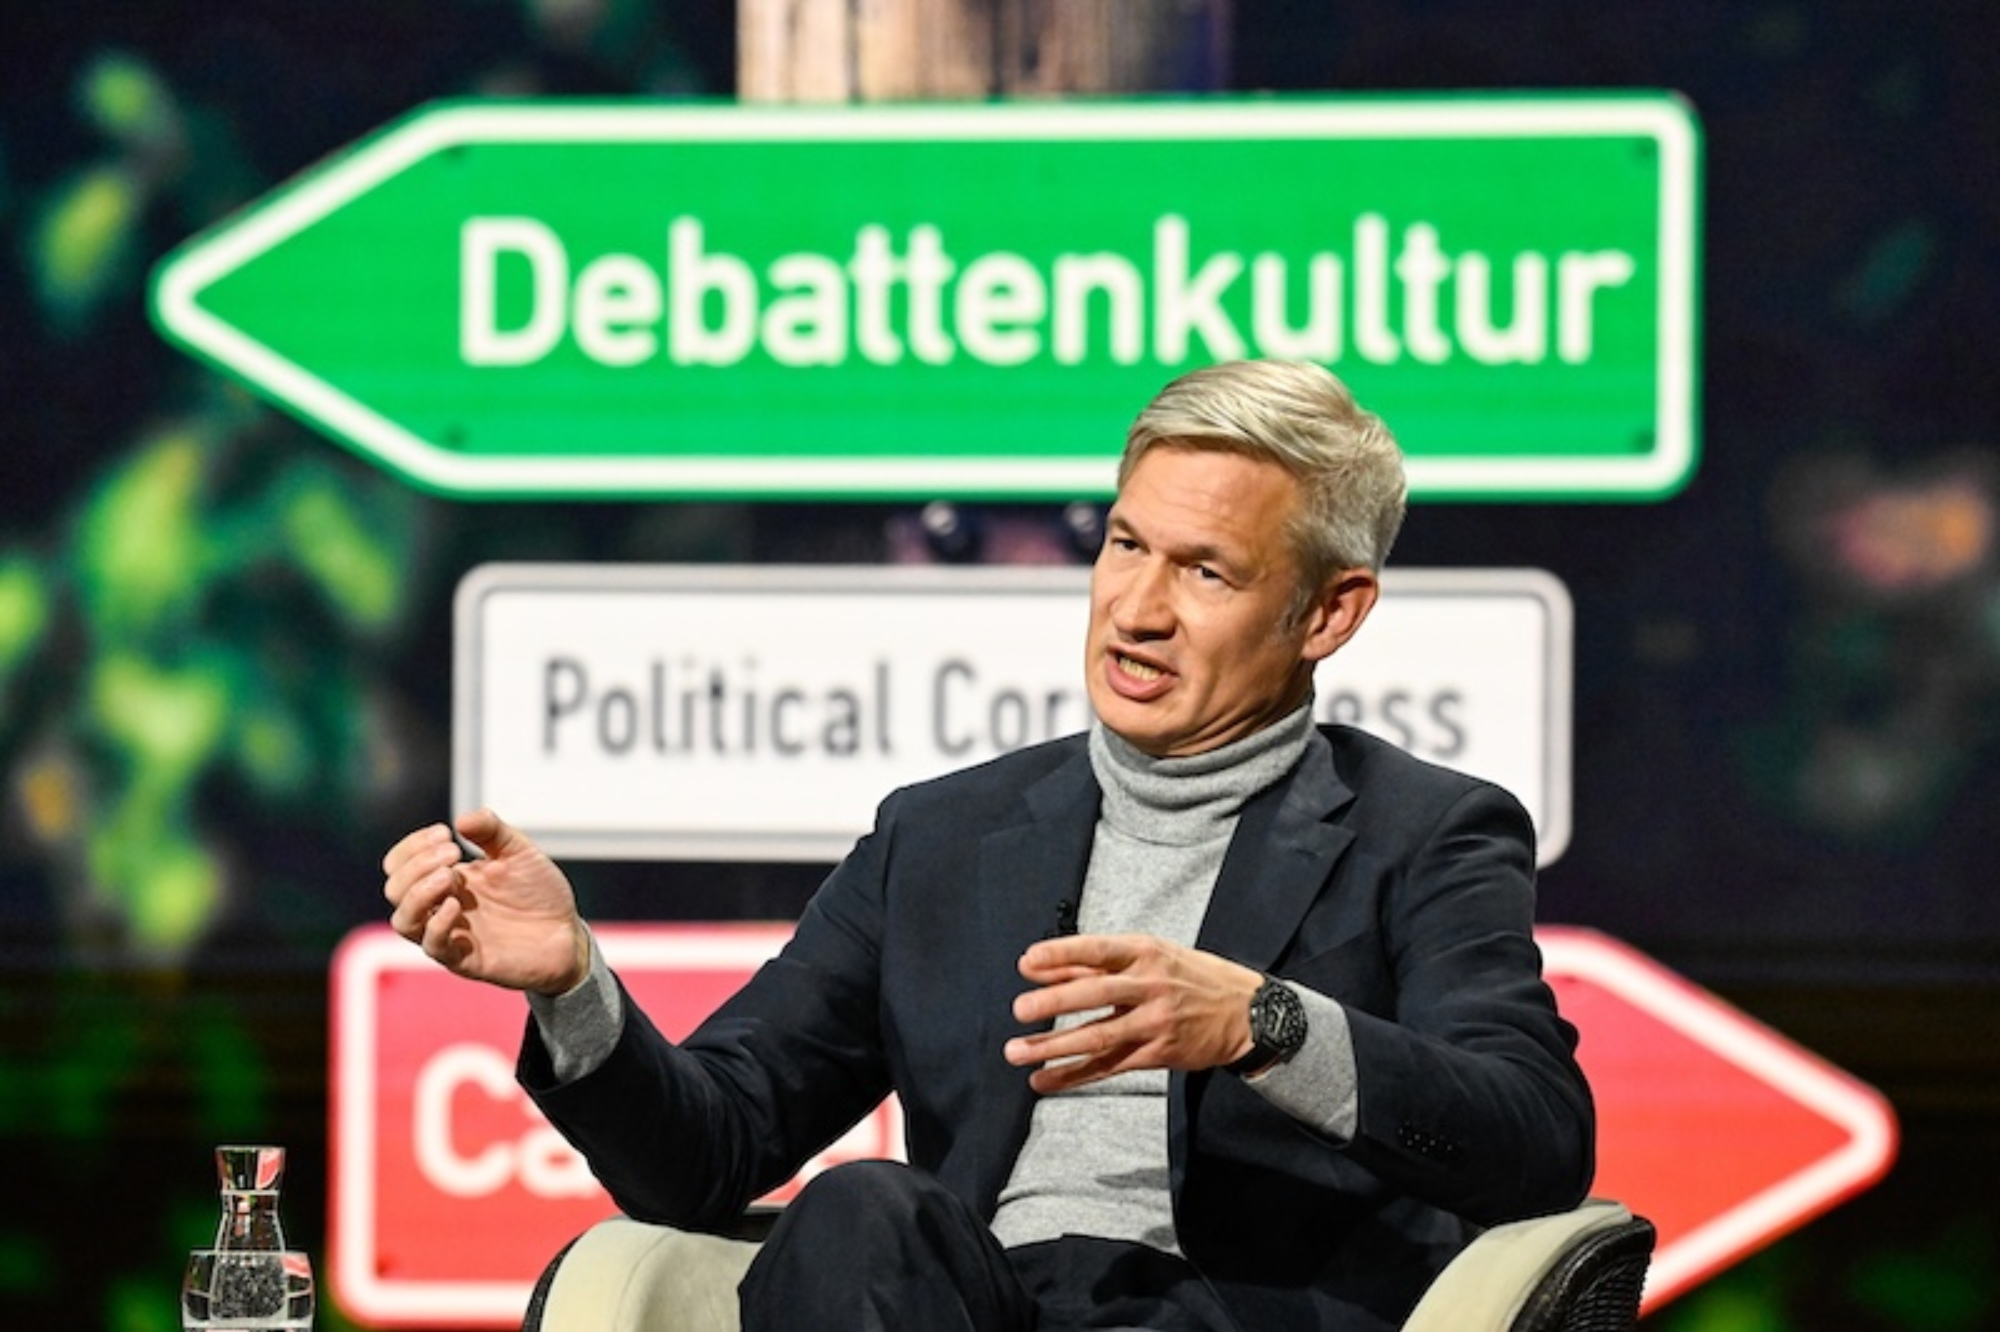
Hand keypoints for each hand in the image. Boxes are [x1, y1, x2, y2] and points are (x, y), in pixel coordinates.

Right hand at [381, 809, 588, 995]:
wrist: (567, 933)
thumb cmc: (539, 893)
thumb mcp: (519, 851)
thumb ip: (492, 831)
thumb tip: (461, 820)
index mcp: (447, 878)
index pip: (400, 863)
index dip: (414, 845)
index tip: (445, 833)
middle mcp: (441, 906)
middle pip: (394, 888)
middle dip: (417, 864)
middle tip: (453, 853)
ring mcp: (450, 934)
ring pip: (403, 920)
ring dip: (418, 893)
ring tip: (449, 877)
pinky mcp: (465, 960)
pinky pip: (433, 947)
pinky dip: (438, 924)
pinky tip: (458, 906)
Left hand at [1003, 933, 1263, 1092]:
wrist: (1247, 1013)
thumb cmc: (1190, 977)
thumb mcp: (1152, 956)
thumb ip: (1096, 963)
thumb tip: (1041, 967)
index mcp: (1146, 952)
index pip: (1097, 950)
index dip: (1061, 955)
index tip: (1027, 962)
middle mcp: (1151, 985)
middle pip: (1096, 993)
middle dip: (1054, 1003)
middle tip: (1019, 1011)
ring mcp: (1155, 1023)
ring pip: (1098, 1036)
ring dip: (1054, 1046)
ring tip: (1017, 1052)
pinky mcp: (1157, 1054)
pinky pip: (1108, 1067)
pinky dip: (1073, 1075)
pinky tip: (1044, 1080)